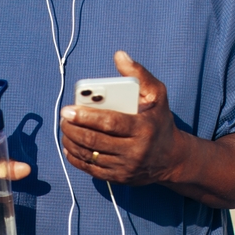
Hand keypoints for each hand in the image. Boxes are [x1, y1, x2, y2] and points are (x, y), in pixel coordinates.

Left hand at [60, 51, 183, 185]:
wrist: (172, 158)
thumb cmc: (159, 121)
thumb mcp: (157, 95)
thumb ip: (139, 74)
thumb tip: (119, 56)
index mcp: (143, 128)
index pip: (110, 122)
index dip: (86, 116)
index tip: (68, 109)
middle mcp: (135, 150)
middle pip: (96, 140)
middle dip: (73, 129)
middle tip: (63, 118)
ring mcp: (126, 167)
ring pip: (90, 156)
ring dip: (71, 142)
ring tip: (64, 129)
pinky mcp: (119, 179)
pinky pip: (91, 170)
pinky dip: (76, 158)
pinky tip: (69, 146)